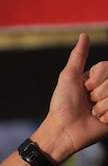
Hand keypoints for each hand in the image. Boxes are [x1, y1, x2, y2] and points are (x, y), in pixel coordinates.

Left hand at [43, 33, 107, 157]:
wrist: (63, 131)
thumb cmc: (63, 104)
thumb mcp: (69, 77)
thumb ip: (78, 56)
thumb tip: (84, 34)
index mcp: (99, 78)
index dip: (96, 79)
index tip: (84, 88)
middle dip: (99, 93)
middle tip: (88, 103)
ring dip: (102, 106)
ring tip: (92, 113)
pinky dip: (107, 116)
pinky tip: (98, 120)